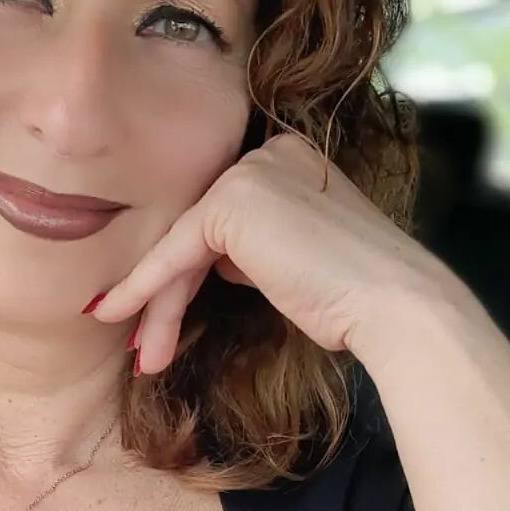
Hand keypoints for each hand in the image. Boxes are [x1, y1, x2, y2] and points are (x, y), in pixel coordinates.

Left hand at [87, 131, 449, 372]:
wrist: (394, 306)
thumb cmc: (353, 299)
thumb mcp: (292, 262)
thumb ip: (252, 247)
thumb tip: (210, 261)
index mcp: (289, 159)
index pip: (220, 218)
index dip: (186, 273)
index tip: (160, 317)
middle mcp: (268, 153)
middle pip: (198, 231)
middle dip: (167, 294)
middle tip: (145, 348)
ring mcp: (250, 171)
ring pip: (183, 245)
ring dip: (158, 306)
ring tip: (143, 357)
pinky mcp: (232, 199)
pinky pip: (176, 252)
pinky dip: (145, 288)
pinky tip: (115, 314)